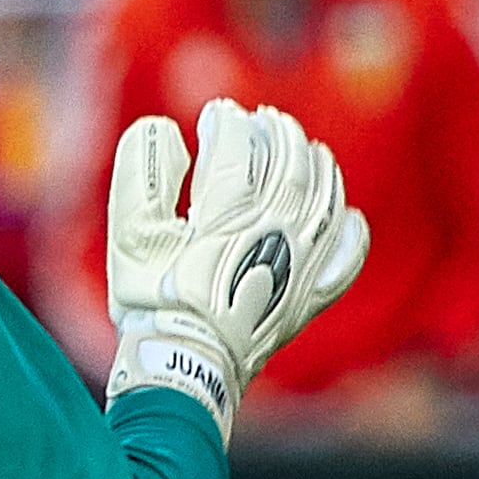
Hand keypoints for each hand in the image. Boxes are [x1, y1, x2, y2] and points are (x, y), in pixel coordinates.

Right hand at [102, 100, 368, 439]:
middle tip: (263, 118)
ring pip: (324, 198)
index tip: (217, 113)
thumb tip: (162, 128)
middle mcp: (278, 231)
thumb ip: (141, 175)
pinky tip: (346, 213)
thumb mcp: (129, 236)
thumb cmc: (153, 301)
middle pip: (290, 165)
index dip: (229, 124)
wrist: (186, 365)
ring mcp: (302, 264)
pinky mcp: (311, 294)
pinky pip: (347, 254)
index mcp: (231, 213)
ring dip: (317, 164)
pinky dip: (350, 228)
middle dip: (277, 134)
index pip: (240, 150)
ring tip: (305, 146)